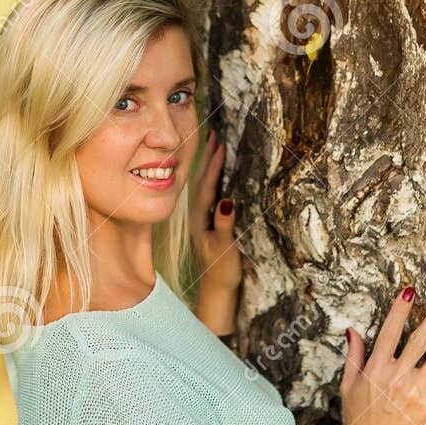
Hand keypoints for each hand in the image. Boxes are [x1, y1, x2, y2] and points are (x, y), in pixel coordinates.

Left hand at [188, 127, 242, 292]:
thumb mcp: (225, 249)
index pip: (206, 186)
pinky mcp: (207, 223)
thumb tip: (227, 200)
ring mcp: (201, 219)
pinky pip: (208, 193)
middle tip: (213, 133)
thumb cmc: (221, 272)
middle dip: (207, 157)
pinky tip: (215, 172)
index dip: (212, 165)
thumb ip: (224, 226)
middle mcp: (197, 216)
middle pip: (201, 180)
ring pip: (203, 185)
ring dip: (208, 164)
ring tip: (213, 145)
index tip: (219, 143)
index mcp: (199, 219)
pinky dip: (211, 178)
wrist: (215, 291)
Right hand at [333, 285, 425, 424]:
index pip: (389, 331)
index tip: (410, 292)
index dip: (400, 310)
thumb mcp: (348, 385)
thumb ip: (354, 356)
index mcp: (376, 368)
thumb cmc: (358, 419)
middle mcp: (397, 375)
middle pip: (419, 340)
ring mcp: (415, 390)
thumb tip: (353, 331)